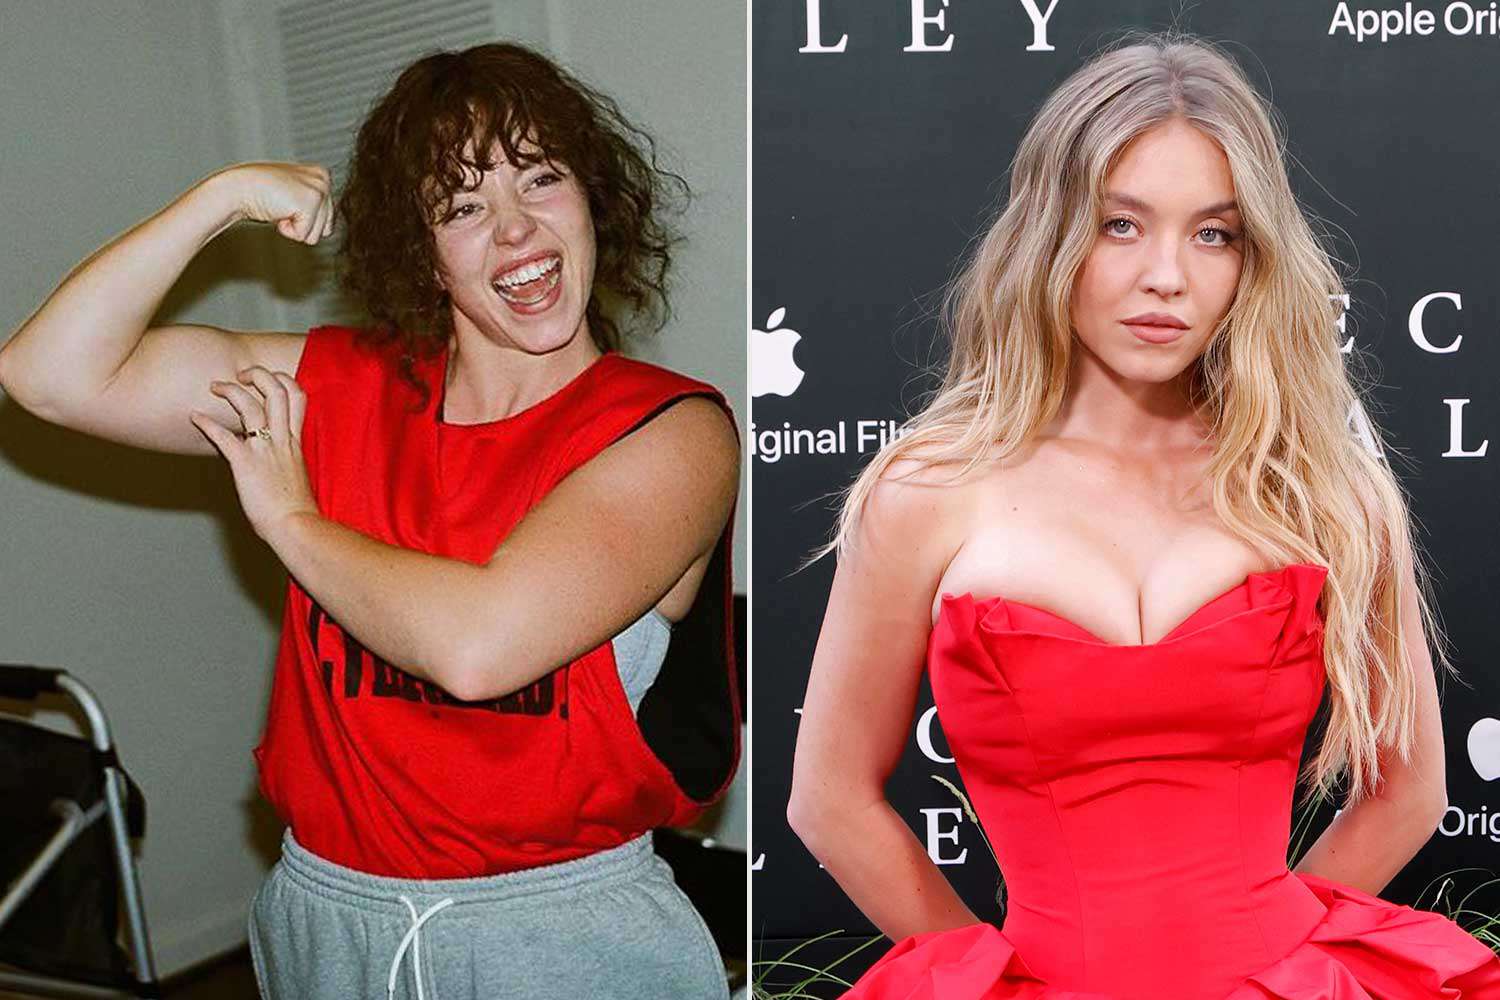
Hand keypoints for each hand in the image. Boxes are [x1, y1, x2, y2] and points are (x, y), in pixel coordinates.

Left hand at [190, 367, 318, 543]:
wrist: (296, 525)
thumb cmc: (297, 509)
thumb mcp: (296, 476)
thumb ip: (285, 461)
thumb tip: (274, 463)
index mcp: (295, 441)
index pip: (297, 397)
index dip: (283, 380)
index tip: (268, 380)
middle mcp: (281, 439)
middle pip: (277, 391)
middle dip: (258, 375)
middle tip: (241, 375)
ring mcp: (264, 449)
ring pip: (250, 405)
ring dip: (231, 390)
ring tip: (215, 386)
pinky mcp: (245, 463)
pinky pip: (224, 436)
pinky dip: (206, 423)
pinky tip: (194, 417)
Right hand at [217, 162, 333, 244]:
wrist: (238, 188)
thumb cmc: (261, 193)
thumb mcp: (294, 194)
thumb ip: (312, 204)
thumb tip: (327, 225)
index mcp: (322, 175)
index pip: (327, 220)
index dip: (304, 220)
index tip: (286, 203)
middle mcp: (324, 179)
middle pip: (326, 229)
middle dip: (301, 225)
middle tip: (282, 205)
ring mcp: (320, 189)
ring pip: (317, 234)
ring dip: (295, 227)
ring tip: (280, 207)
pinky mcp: (312, 201)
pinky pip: (304, 235)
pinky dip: (288, 230)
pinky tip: (278, 211)